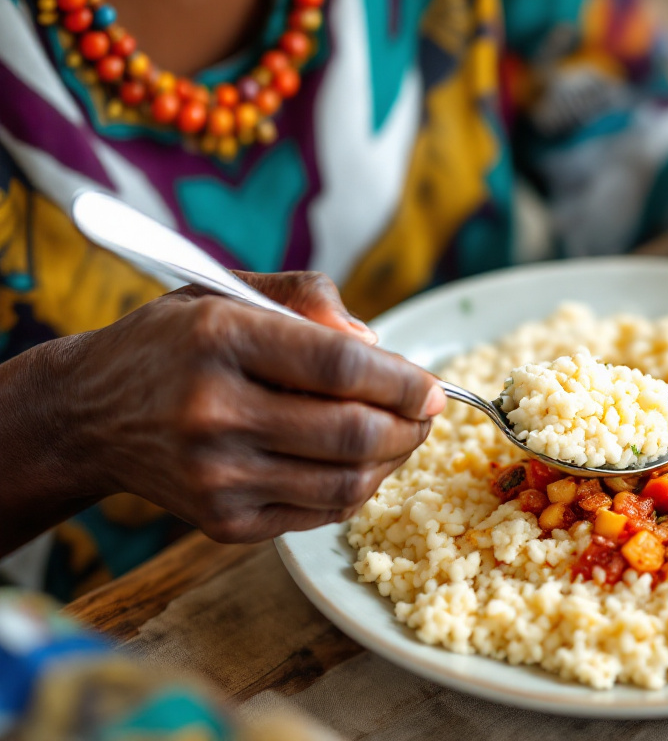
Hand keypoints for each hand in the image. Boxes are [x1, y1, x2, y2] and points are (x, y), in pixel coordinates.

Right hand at [0, 271, 445, 548]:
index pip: (341, 366)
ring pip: (347, 481)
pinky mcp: (224, 523)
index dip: (403, 381)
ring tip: (404, 437)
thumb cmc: (173, 345)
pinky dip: (358, 488)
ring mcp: (217, 477)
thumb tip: (378, 346)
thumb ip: (309, 299)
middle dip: (411, 425)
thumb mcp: (227, 292)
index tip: (432, 385)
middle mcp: (214, 413)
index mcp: (219, 340)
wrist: (87, 416)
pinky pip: (322, 511)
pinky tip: (362, 463)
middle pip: (353, 431)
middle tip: (428, 415)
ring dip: (395, 461)